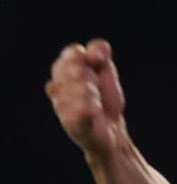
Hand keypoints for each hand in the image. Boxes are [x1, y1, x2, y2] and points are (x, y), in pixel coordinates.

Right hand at [45, 39, 126, 162]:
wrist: (112, 132)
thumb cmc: (105, 100)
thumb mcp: (105, 71)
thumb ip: (99, 52)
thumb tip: (95, 53)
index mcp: (63, 71)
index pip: (72, 53)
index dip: (89, 57)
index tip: (99, 63)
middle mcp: (57, 87)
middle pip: (76, 68)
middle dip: (93, 77)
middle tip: (97, 90)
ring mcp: (62, 105)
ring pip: (82, 88)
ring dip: (95, 95)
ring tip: (97, 105)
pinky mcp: (71, 123)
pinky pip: (82, 109)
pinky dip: (91, 108)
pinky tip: (94, 111)